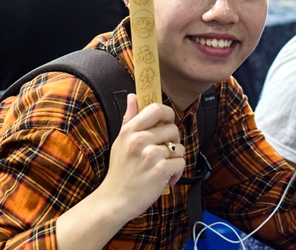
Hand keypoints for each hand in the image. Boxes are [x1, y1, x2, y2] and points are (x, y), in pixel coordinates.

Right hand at [98, 94, 184, 220]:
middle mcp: (140, 140)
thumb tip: (133, 96)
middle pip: (172, 128)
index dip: (168, 113)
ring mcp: (151, 155)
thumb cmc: (119, 171)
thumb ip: (129, 118)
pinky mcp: (160, 170)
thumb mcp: (120, 141)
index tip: (168, 121)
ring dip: (175, 159)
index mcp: (130, 130)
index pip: (156, 108)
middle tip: (164, 152)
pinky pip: (180, 163)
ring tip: (163, 167)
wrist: (115, 200)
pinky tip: (166, 178)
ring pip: (179, 148)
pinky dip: (177, 172)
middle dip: (173, 141)